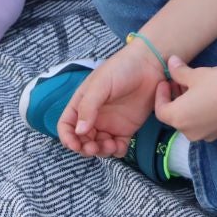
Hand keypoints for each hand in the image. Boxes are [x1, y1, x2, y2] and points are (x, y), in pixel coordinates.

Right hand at [59, 41, 168, 157]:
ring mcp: (110, 124)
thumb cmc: (122, 68)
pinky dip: (117, 151)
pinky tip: (120, 146)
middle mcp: (94, 116)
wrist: (150, 65)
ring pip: (99, 146)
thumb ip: (88, 107)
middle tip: (94, 147)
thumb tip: (79, 131)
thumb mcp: (101, 84)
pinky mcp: (126, 129)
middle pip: (82, 140)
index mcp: (82, 103)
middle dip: (85, 148)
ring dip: (101, 151)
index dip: (67, 137)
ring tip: (111, 145)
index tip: (75, 145)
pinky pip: (117, 147)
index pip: (66, 125)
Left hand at [154, 56, 216, 140]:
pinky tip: (209, 98)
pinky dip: (199, 113)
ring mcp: (205, 136)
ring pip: (189, 121)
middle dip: (174, 98)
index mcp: (179, 118)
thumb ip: (179, 71)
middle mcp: (189, 132)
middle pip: (174, 117)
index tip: (166, 81)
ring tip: (194, 87)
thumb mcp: (196, 74)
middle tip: (178, 81)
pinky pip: (202, 124)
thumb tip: (171, 62)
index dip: (160, 95)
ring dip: (187, 106)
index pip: (160, 111)